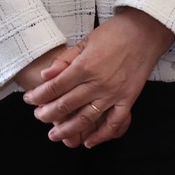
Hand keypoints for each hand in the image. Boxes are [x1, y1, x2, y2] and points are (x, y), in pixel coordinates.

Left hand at [24, 7, 174, 146]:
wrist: (145, 32)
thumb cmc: (114, 33)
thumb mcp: (85, 41)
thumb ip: (65, 60)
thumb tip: (45, 76)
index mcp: (85, 66)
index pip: (55, 87)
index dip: (39, 96)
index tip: (29, 100)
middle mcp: (98, 83)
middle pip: (67, 104)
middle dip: (48, 114)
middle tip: (39, 117)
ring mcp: (114, 93)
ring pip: (86, 118)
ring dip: (68, 130)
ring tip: (54, 136)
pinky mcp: (128, 99)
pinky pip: (115, 123)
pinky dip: (102, 136)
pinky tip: (89, 142)